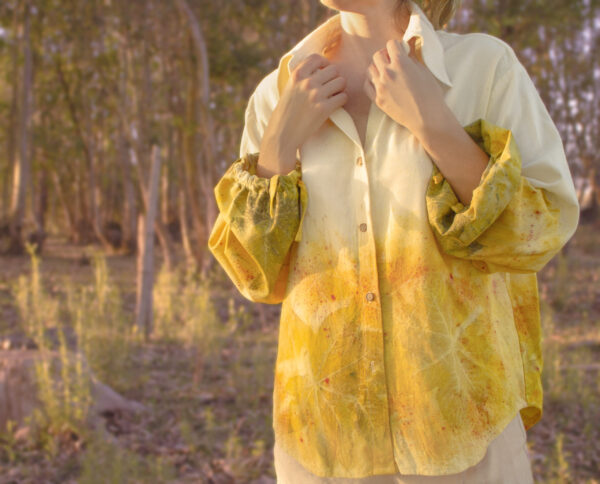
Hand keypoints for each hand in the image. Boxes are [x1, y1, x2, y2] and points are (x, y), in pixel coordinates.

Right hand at [258, 54, 347, 175]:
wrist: (283, 134)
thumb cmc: (286, 113)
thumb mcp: (289, 89)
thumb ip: (302, 77)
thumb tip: (321, 67)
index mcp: (297, 75)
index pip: (317, 58)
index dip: (324, 63)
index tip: (324, 71)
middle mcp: (307, 82)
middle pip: (333, 70)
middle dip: (334, 78)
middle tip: (331, 88)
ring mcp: (316, 95)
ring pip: (341, 82)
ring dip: (340, 89)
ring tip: (333, 96)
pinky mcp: (324, 108)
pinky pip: (343, 97)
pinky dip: (341, 100)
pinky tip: (334, 105)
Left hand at [363, 37, 446, 133]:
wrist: (426, 117)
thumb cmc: (430, 94)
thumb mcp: (424, 71)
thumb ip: (411, 60)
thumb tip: (404, 54)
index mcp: (400, 63)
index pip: (390, 44)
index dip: (396, 46)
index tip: (400, 51)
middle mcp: (387, 73)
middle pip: (377, 55)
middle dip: (385, 55)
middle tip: (392, 61)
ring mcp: (380, 87)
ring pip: (370, 69)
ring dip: (377, 67)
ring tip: (385, 72)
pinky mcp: (377, 100)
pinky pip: (367, 85)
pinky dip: (371, 81)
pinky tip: (378, 82)